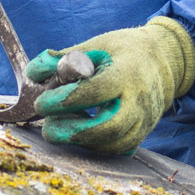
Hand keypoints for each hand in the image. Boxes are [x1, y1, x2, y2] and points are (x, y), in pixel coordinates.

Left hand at [29, 17, 194, 156]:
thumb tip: (33, 73)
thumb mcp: (95, 46)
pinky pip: (118, 149)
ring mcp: (144, 120)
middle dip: (74, 132)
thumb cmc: (122, 52)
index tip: (42, 102)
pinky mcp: (142, 133)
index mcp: (127, 72)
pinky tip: (78, 135)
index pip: (96, 91)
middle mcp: (139, 100)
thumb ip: (63, 60)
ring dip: (82, 142)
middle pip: (110, 127)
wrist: (161, 62)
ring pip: (114, 143)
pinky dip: (95, 146)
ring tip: (60, 130)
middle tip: (49, 128)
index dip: (65, 100)